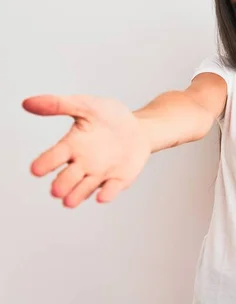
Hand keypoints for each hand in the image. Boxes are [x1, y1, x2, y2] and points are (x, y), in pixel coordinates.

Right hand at [22, 95, 150, 207]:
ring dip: (77, 195)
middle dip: (61, 185)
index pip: (52, 157)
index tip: (36, 169)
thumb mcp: (87, 105)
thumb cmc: (109, 117)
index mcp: (71, 146)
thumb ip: (59, 104)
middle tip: (57, 190)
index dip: (44, 163)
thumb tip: (27, 102)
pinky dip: (107, 193)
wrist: (140, 128)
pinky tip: (102, 196)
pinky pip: (110, 189)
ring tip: (69, 201)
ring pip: (83, 189)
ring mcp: (99, 174)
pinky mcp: (118, 180)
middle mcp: (81, 164)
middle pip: (66, 179)